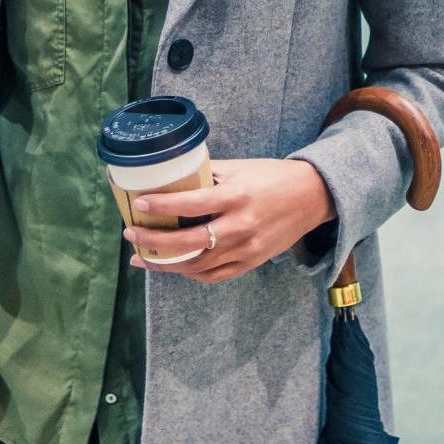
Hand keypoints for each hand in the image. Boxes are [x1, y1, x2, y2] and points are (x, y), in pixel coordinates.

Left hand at [125, 158, 333, 284]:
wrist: (312, 197)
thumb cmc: (273, 177)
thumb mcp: (240, 167)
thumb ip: (207, 174)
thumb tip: (171, 176)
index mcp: (236, 196)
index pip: (192, 203)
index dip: (162, 206)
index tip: (139, 205)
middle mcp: (240, 226)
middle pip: (189, 242)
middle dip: (155, 242)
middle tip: (131, 236)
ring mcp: (247, 249)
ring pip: (198, 265)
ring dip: (166, 264)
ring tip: (142, 257)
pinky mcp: (251, 263)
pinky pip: (214, 275)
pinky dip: (191, 273)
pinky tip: (174, 266)